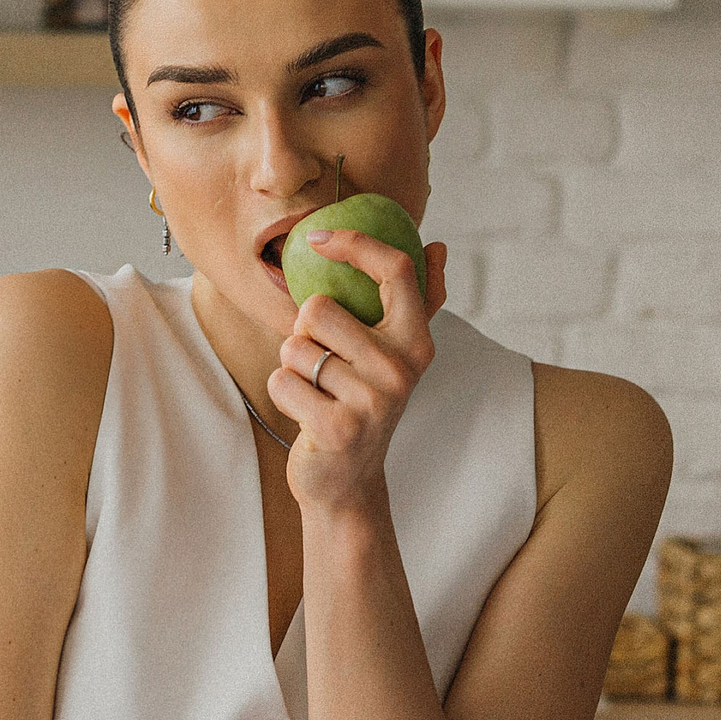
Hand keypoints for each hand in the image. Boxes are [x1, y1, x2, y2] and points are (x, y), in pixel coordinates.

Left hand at [267, 229, 448, 513]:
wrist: (348, 482)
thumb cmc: (363, 404)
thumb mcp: (395, 355)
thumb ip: (419, 302)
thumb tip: (438, 247)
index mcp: (416, 341)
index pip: (395, 269)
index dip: (356, 242)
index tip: (318, 238)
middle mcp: (401, 367)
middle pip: (318, 308)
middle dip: (304, 332)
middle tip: (323, 364)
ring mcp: (372, 399)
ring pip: (294, 346)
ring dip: (292, 367)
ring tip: (316, 391)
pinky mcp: (337, 427)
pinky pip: (281, 380)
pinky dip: (282, 393)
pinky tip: (305, 413)